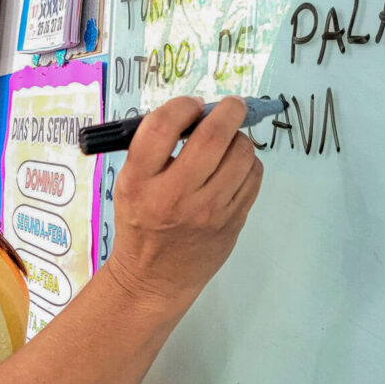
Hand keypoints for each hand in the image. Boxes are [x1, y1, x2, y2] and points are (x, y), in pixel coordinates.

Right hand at [104, 96, 263, 317]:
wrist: (154, 278)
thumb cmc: (142, 223)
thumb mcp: (129, 184)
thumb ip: (155, 149)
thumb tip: (197, 112)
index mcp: (139, 183)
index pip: (161, 127)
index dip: (181, 106)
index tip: (192, 105)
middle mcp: (174, 196)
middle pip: (212, 137)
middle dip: (228, 111)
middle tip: (231, 106)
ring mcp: (208, 212)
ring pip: (241, 153)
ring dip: (240, 138)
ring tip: (230, 142)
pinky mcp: (233, 222)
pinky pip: (254, 176)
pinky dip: (249, 163)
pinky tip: (235, 167)